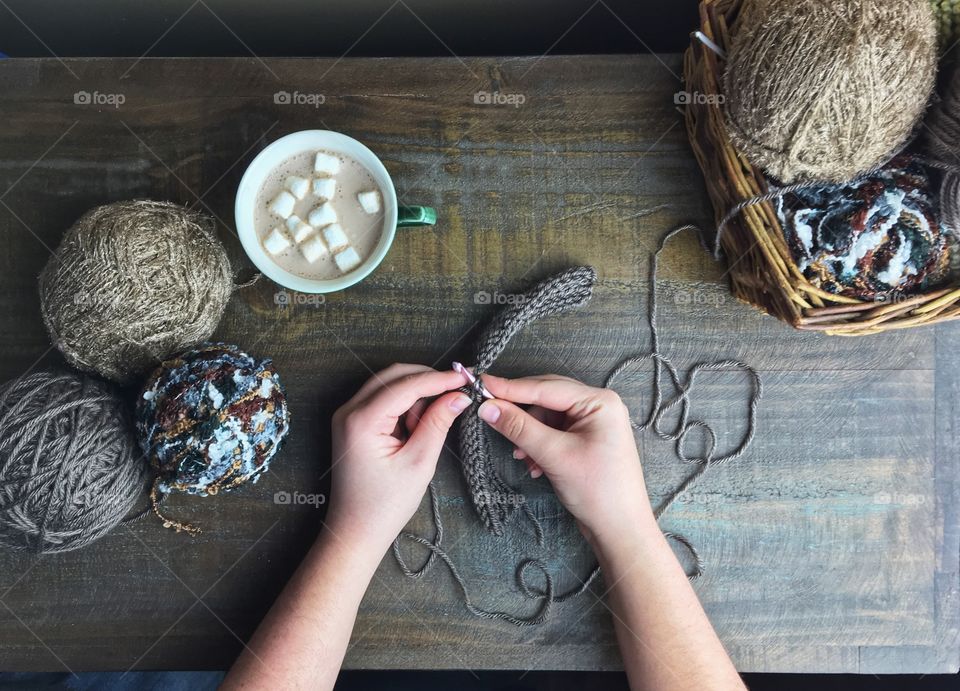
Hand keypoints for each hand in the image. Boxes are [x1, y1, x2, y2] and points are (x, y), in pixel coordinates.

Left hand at [326, 364, 470, 552]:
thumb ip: (437, 423)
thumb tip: (458, 396)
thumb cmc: (384, 506)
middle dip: (427, 379)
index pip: (406, 385)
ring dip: (416, 393)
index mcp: (361, 421)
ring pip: (388, 384)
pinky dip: (404, 404)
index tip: (466, 376)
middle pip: (394, 376)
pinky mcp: (352, 423)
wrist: (355, 531)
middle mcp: (348, 411)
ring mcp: (347, 416)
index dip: (439, 378)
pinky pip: (382, 399)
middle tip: (458, 389)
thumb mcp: (419, 463)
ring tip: (435, 419)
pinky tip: (419, 423)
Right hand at [477, 374, 654, 546]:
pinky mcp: (585, 440)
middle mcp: (598, 406)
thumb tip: (487, 407)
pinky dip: (538, 445)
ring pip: (546, 417)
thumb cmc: (598, 491)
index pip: (547, 387)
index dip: (511, 387)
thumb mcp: (555, 455)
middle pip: (546, 398)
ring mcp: (592, 423)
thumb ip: (519, 427)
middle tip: (490, 414)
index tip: (481, 384)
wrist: (619, 529)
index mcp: (600, 401)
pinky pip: (553, 432)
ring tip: (521, 456)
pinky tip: (534, 465)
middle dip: (521, 413)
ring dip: (528, 434)